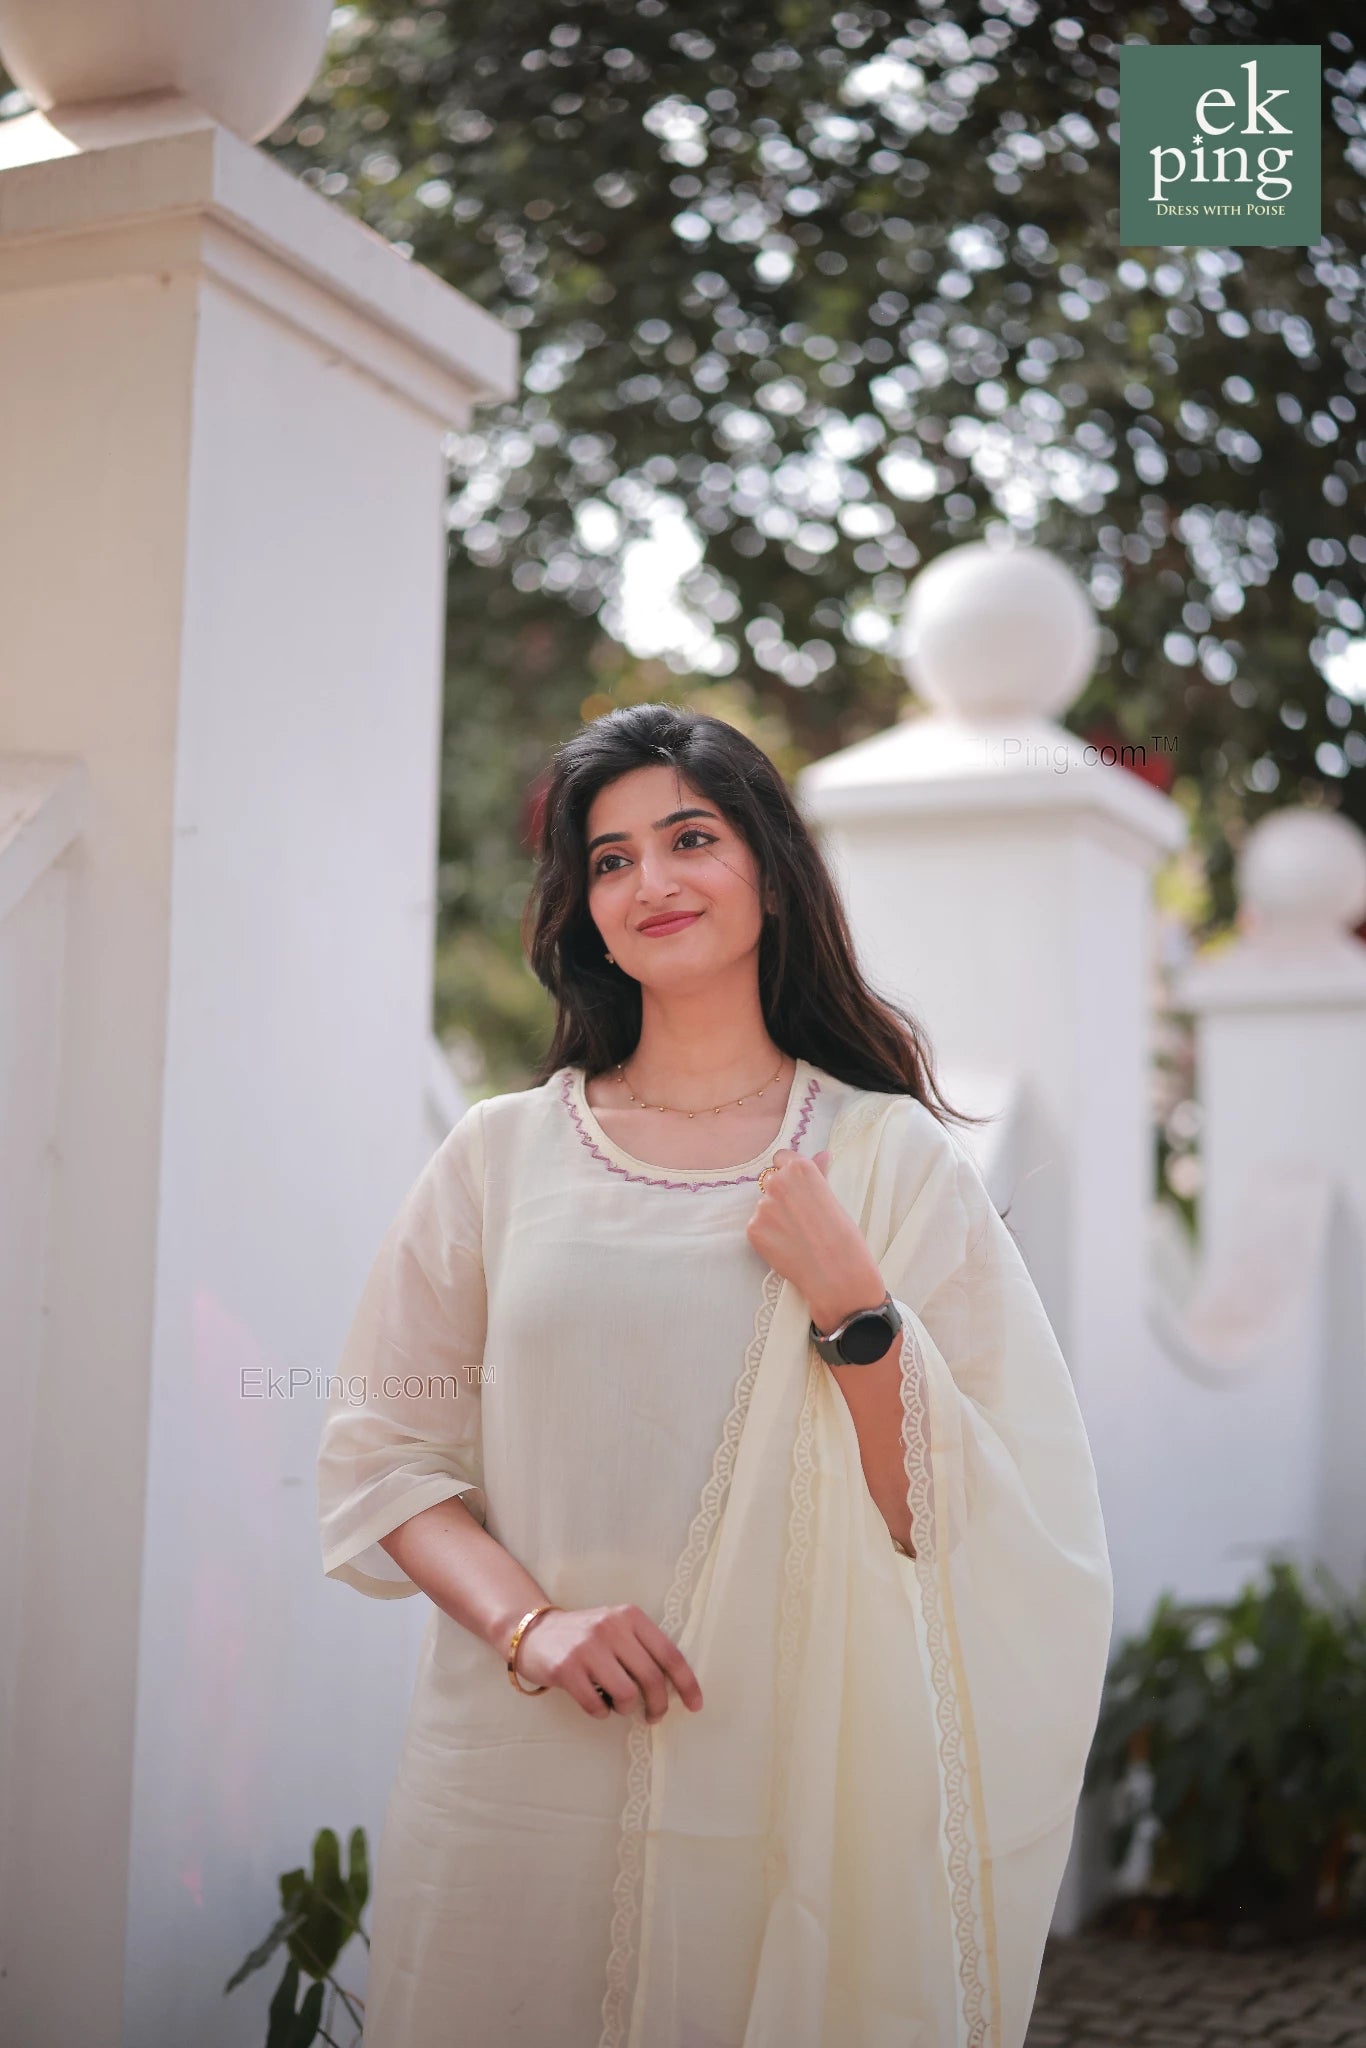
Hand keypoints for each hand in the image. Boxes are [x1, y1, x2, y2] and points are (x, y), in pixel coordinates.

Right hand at [513, 1603, 703, 1722]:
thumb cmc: (586, 1637)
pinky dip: (602, 1713)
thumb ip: (643, 1649)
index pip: (669, 1654)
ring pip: (627, 1695)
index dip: (687, 1683)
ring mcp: (587, 1647)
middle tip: (654, 1716)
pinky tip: (596, 1703)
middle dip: (659, 1705)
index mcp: (630, 1616)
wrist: (536, 1632)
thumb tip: (676, 1688)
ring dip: (626, 1709)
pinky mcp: (566, 1668)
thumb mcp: (617, 1629)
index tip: (696, 1705)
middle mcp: (611, 1627)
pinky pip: (597, 1706)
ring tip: (617, 1704)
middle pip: (652, 1678)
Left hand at [746, 1147, 886, 1331]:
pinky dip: (768, 1235)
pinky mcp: (753, 1229)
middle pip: (771, 1181)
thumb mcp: (834, 1198)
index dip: (789, 1172)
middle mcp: (777, 1182)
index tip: (797, 1187)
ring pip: (764, 1206)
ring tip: (796, 1235)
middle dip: (781, 1194)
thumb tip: (822, 1154)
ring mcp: (762, 1206)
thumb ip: (819, 1173)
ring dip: (774, 1216)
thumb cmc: (843, 1236)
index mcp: (800, 1169)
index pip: (782, 1158)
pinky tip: (786, 1246)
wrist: (836, 1273)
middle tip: (799, 1216)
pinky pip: (757, 1227)